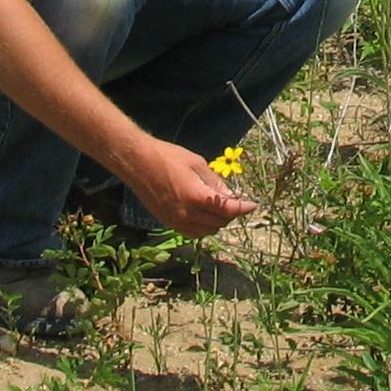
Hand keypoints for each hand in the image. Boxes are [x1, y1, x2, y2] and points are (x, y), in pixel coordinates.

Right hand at [120, 137, 256, 237]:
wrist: (138, 163)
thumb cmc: (168, 157)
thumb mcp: (197, 163)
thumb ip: (215, 183)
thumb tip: (231, 195)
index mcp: (196, 197)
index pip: (227, 210)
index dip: (243, 208)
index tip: (253, 205)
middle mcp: (187, 214)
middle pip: (219, 223)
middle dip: (231, 214)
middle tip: (235, 201)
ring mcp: (176, 221)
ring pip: (207, 231)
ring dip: (218, 222)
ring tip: (220, 207)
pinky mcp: (168, 223)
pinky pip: (193, 232)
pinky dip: (203, 227)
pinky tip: (204, 214)